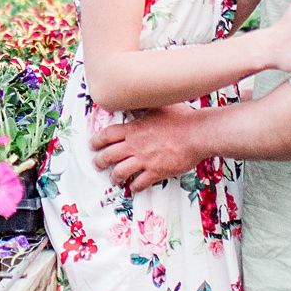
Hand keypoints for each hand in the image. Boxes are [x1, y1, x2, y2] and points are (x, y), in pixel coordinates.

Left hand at [90, 104, 208, 192]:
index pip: (107, 135)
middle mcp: (135, 145)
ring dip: (114, 177)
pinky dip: (135, 187)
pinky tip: (134, 187)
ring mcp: (144, 160)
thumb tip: (135, 103)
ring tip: (114, 179)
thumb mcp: (157, 107)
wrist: (197, 133)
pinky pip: (140, 183)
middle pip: (108, 156)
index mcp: (134, 129)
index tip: (93, 145)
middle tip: (97, 164)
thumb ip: (143, 108)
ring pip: (120, 172)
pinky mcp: (156, 171)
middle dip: (99, 161)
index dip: (97, 141)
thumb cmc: (181, 118)